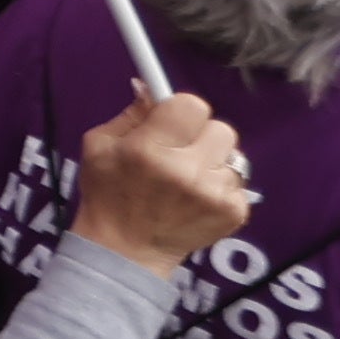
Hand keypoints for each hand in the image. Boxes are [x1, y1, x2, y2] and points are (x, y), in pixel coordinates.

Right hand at [68, 89, 255, 269]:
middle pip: (221, 128)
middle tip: (182, 153)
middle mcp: (187, 171)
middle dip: (201, 136)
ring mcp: (214, 195)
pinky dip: (221, 189)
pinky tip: (198, 201)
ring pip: (234, 157)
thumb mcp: (100, 145)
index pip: (193, 105)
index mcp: (150, 150)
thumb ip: (131, 114)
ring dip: (214, 164)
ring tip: (190, 181)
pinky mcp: (234, 213)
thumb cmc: (108, 193)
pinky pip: (239, 184)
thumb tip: (151, 87)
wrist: (125, 251)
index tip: (172, 122)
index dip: (182, 111)